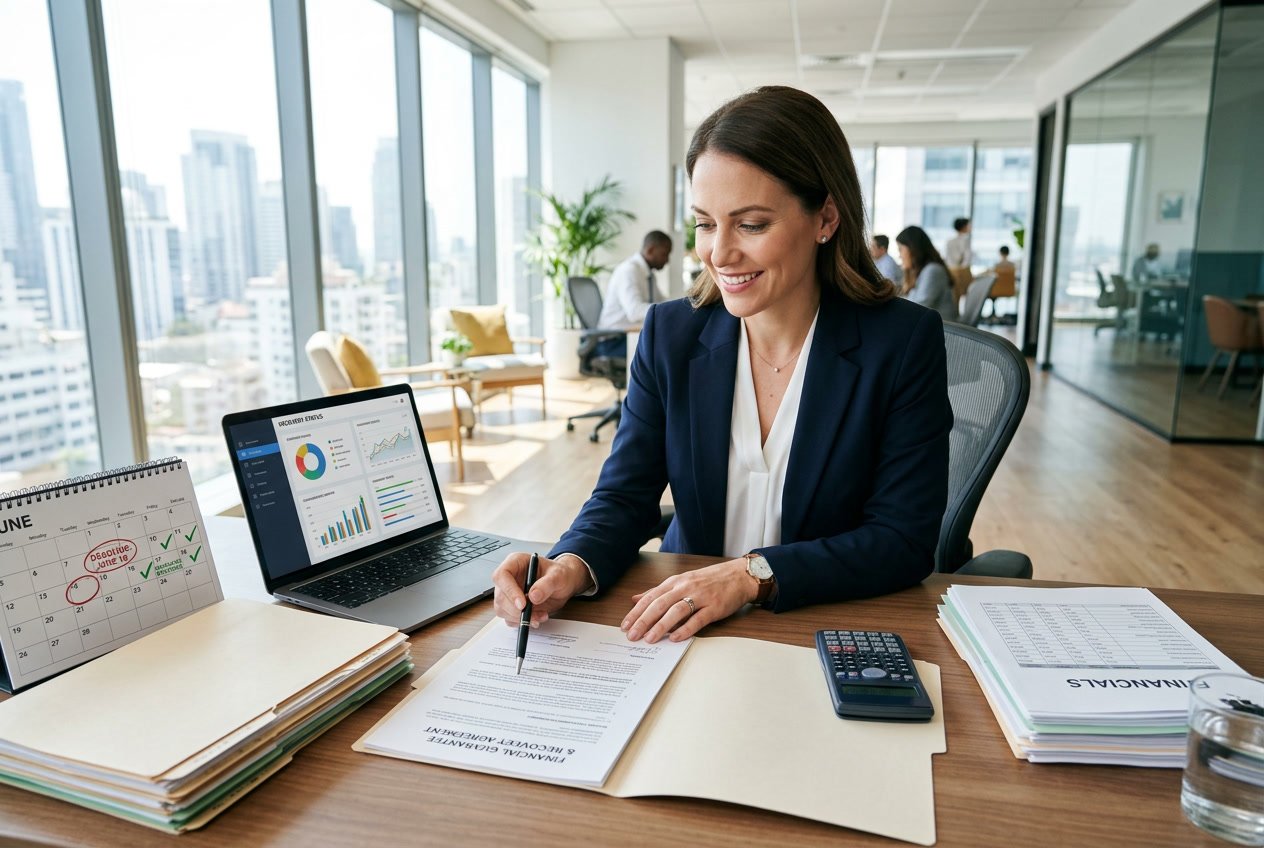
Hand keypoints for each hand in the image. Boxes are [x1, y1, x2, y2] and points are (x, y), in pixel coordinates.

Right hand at [491, 553, 592, 627]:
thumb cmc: (560, 575)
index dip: (509, 590)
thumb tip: (533, 596)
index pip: (502, 575)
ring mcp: (508, 593)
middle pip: (500, 596)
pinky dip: (522, 622)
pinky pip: (509, 618)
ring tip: (540, 615)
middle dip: (516, 610)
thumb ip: (547, 584)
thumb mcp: (559, 575)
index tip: (522, 604)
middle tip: (534, 614)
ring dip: (520, 618)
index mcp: (515, 562)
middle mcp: (509, 577)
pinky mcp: (511, 606)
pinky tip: (537, 618)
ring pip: (502, 609)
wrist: (563, 586)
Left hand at [621, 559, 755, 643]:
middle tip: (632, 636)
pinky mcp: (714, 607)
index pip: (650, 597)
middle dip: (644, 621)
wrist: (739, 576)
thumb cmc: (709, 580)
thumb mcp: (681, 581)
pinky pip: (698, 619)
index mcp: (675, 582)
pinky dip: (685, 628)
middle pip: (660, 604)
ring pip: (676, 611)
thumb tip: (636, 599)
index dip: (636, 612)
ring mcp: (700, 596)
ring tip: (649, 639)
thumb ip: (658, 591)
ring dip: (661, 626)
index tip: (625, 626)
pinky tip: (675, 638)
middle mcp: (685, 587)